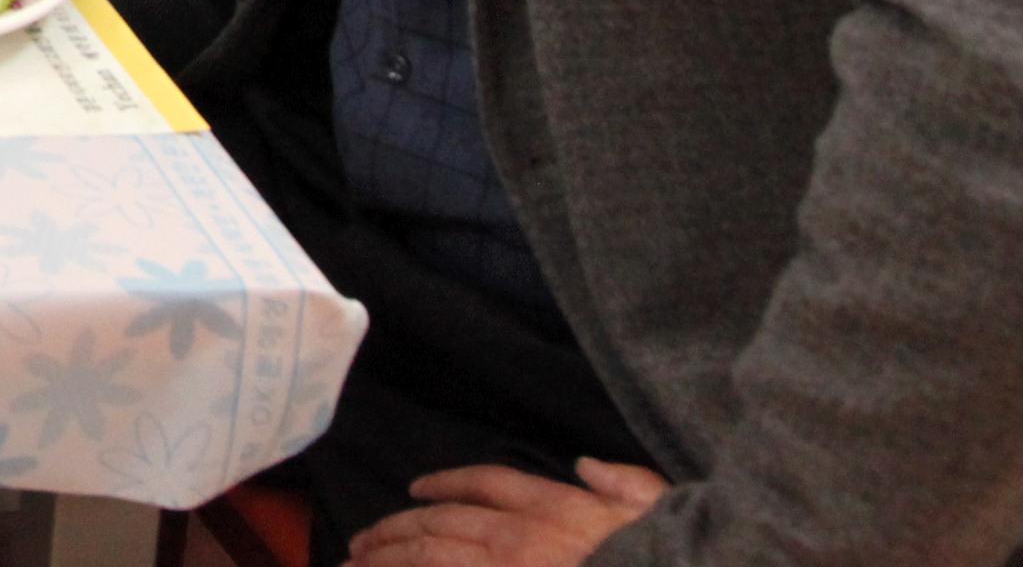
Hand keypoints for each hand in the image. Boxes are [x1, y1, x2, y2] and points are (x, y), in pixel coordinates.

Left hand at [351, 459, 667, 565]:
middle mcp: (520, 534)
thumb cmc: (668, 554)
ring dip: (386, 555)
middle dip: (395, 529)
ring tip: (355, 562)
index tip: (416, 488)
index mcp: (556, 506)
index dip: (446, 483)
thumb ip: (623, 484)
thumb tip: (587, 465)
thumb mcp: (658, 508)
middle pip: (440, 522)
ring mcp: (505, 566)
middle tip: (362, 540)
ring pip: (427, 554)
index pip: (487, 483)